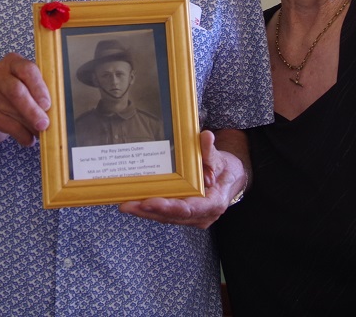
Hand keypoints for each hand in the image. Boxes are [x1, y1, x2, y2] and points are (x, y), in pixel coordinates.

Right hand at [0, 53, 51, 146]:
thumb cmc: (13, 99)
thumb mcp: (27, 89)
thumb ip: (39, 93)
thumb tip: (56, 110)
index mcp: (13, 62)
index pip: (27, 69)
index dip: (39, 87)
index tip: (47, 104)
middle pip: (16, 91)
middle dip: (33, 109)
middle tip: (44, 123)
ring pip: (13, 111)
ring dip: (30, 125)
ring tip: (40, 133)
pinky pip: (7, 125)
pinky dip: (22, 135)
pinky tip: (28, 139)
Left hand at [118, 131, 245, 229]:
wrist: (229, 180)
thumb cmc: (225, 170)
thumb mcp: (220, 159)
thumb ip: (210, 151)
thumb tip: (205, 136)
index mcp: (213, 204)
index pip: (188, 209)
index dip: (168, 207)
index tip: (149, 202)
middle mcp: (201, 216)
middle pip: (172, 216)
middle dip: (148, 211)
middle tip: (128, 204)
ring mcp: (191, 217)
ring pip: (166, 218)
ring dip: (145, 212)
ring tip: (126, 204)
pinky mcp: (183, 214)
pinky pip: (165, 214)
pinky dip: (149, 210)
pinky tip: (134, 203)